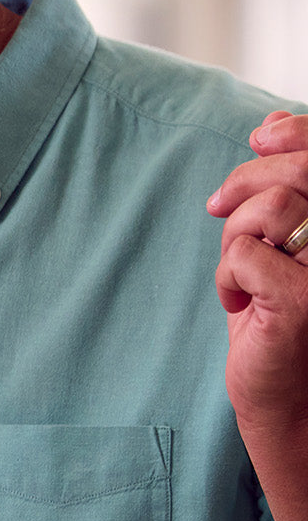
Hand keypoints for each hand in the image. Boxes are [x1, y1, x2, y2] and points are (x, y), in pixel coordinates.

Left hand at [209, 110, 307, 430]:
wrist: (285, 394)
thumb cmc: (279, 311)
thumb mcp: (277, 240)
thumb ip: (283, 186)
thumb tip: (271, 126)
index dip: (297, 135)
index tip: (261, 141)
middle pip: (298, 174)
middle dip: (246, 184)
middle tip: (220, 210)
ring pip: (268, 209)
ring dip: (234, 240)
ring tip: (244, 276)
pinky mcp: (306, 302)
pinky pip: (243, 253)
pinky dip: (227, 277)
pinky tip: (242, 303)